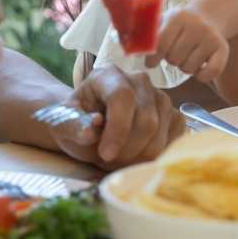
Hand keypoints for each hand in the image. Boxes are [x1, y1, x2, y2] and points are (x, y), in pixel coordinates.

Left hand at [50, 67, 184, 169]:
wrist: (91, 126)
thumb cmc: (77, 123)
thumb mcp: (64, 125)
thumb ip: (73, 126)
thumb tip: (90, 132)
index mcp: (108, 75)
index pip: (122, 97)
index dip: (117, 129)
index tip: (104, 154)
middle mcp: (138, 80)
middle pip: (146, 120)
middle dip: (127, 150)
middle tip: (108, 162)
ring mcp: (160, 96)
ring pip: (160, 134)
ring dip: (139, 157)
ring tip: (118, 160)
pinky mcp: (173, 115)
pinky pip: (173, 140)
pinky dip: (155, 156)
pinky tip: (136, 157)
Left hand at [145, 4, 228, 82]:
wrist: (208, 16)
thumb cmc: (179, 24)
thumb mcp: (163, 21)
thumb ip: (147, 33)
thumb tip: (129, 47)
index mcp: (177, 17)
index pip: (161, 44)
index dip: (153, 57)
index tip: (150, 63)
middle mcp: (196, 26)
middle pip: (174, 58)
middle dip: (170, 59)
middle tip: (174, 53)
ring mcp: (211, 37)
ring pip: (189, 68)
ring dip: (184, 67)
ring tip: (186, 56)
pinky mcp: (223, 49)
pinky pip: (210, 73)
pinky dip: (201, 76)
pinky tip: (199, 68)